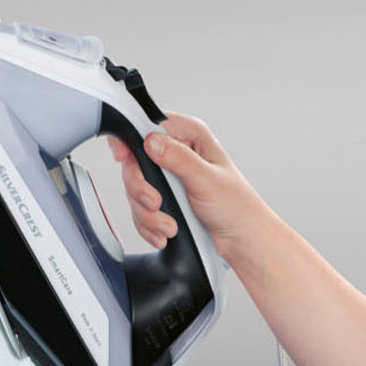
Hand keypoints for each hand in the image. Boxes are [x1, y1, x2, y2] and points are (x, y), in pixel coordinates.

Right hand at [107, 111, 273, 257]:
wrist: (241, 240)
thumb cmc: (236, 206)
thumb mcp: (207, 179)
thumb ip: (178, 159)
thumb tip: (151, 142)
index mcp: (189, 136)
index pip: (148, 125)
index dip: (130, 140)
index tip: (123, 158)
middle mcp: (175, 153)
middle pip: (134, 162)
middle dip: (141, 189)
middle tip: (155, 203)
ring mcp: (167, 178)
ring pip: (134, 190)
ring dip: (148, 214)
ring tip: (169, 226)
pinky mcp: (163, 199)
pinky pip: (140, 210)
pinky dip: (149, 226)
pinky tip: (165, 233)